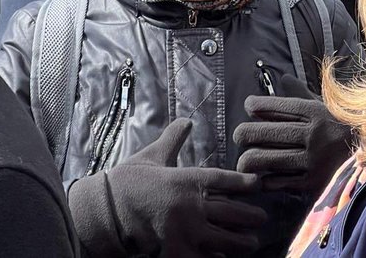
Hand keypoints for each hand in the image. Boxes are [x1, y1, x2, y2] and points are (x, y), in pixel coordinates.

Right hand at [69, 118, 265, 257]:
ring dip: (240, 242)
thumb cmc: (128, 181)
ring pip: (223, 238)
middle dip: (250, 217)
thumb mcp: (153, 156)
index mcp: (188, 179)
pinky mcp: (173, 250)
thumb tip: (185, 121)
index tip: (258, 185)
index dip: (245, 183)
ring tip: (251, 243)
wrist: (103, 210)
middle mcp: (191, 204)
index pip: (226, 180)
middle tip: (262, 220)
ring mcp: (184, 230)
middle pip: (232, 211)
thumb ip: (172, 140)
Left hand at [234, 75, 354, 195]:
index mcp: (315, 111)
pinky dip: (264, 178)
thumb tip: (283, 78)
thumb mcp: (325, 106)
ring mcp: (312, 160)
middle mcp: (313, 134)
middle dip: (243, 134)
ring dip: (248, 159)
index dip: (255, 105)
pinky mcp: (311, 182)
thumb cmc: (340, 127)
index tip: (249, 106)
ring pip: (263, 158)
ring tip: (245, 158)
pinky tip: (263, 174)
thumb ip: (301, 94)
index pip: (275, 105)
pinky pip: (274, 181)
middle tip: (240, 136)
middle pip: (263, 132)